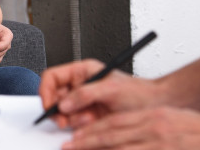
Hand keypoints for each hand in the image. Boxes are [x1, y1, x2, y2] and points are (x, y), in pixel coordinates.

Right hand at [39, 60, 160, 128]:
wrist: (154, 108)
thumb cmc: (138, 92)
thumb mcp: (111, 88)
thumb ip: (85, 93)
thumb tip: (64, 103)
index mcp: (82, 71)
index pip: (52, 77)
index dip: (46, 91)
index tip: (49, 104)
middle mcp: (80, 86)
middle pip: (54, 97)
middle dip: (58, 110)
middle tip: (64, 119)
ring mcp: (84, 103)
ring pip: (63, 114)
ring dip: (73, 120)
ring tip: (89, 118)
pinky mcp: (88, 118)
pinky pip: (74, 125)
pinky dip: (79, 128)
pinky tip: (92, 123)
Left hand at [62, 106, 199, 149]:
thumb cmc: (199, 128)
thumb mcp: (167, 118)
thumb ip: (143, 124)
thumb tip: (119, 135)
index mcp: (151, 117)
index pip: (115, 122)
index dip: (92, 130)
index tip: (76, 136)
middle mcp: (153, 129)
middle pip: (113, 135)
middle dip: (87, 142)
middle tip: (68, 147)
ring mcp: (159, 144)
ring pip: (121, 148)